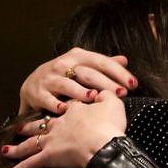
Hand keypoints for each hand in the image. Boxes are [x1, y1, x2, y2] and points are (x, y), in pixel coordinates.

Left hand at [0, 93, 128, 167]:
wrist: (103, 142)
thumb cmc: (109, 124)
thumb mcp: (113, 104)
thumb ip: (107, 95)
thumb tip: (104, 91)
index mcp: (73, 110)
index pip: (63, 107)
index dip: (58, 107)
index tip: (56, 109)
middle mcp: (58, 124)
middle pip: (40, 125)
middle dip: (28, 127)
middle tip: (17, 128)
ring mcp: (51, 140)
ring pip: (29, 144)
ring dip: (17, 148)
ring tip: (5, 151)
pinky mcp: (48, 157)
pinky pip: (27, 166)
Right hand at [18, 48, 138, 114]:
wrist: (33, 84)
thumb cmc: (65, 76)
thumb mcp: (82, 67)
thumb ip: (102, 64)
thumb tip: (124, 60)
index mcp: (77, 56)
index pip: (101, 62)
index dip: (118, 73)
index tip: (134, 85)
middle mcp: (63, 64)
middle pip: (87, 73)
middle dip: (105, 83)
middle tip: (121, 94)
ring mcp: (49, 78)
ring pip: (67, 84)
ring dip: (80, 92)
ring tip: (94, 97)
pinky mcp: (37, 93)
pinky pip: (48, 99)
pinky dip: (56, 104)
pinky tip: (66, 110)